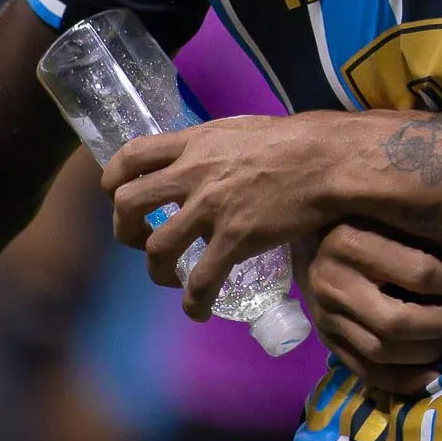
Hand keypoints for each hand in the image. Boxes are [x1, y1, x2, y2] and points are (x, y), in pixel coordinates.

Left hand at [104, 114, 343, 319]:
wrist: (328, 160)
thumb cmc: (294, 141)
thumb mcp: (239, 130)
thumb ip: (212, 148)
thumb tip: (203, 163)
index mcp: (194, 142)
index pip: (130, 156)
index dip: (113, 181)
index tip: (117, 198)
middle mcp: (193, 173)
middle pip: (128, 203)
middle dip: (124, 230)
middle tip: (139, 242)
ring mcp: (212, 207)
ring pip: (157, 247)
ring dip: (156, 270)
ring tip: (169, 279)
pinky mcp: (235, 238)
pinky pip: (201, 279)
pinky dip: (193, 301)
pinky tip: (198, 310)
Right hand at [300, 222, 441, 396]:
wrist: (311, 237)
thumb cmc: (366, 218)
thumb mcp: (390, 213)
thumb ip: (425, 233)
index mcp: (352, 241)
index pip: (420, 273)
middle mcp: (332, 281)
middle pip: (399, 322)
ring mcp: (324, 316)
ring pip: (382, 352)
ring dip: (427, 352)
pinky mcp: (326, 340)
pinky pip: (366, 372)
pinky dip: (404, 380)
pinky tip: (432, 375)